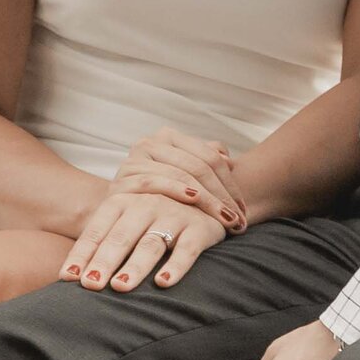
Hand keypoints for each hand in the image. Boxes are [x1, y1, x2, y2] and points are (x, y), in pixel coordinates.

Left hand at [65, 188, 227, 291]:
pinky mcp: (200, 228)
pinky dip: (176, 266)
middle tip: (90, 285)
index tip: (68, 278)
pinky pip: (187, 249)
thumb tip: (68, 276)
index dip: (82, 254)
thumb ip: (100, 242)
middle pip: (121, 237)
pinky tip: (163, 283)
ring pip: (150, 244)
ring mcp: (173, 215)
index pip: (96, 231)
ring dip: (135, 266)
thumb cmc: (152, 218)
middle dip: (104, 261)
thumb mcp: (125, 221)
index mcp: (121, 202)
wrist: (203, 199)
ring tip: (121, 286)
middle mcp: (146, 205)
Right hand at [112, 128, 247, 228]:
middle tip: (238, 221)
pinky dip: (175, 190)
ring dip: (206, 200)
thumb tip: (227, 159)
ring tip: (224, 220)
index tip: (243, 211)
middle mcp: (149, 144)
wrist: (115, 214)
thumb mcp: (183, 175)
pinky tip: (193, 201)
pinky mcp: (121, 181)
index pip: (209, 156)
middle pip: (197, 166)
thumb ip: (205, 160)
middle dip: (222, 196)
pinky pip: (153, 183)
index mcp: (168, 137)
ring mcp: (133, 161)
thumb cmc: (158, 196)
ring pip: (180, 175)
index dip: (231, 184)